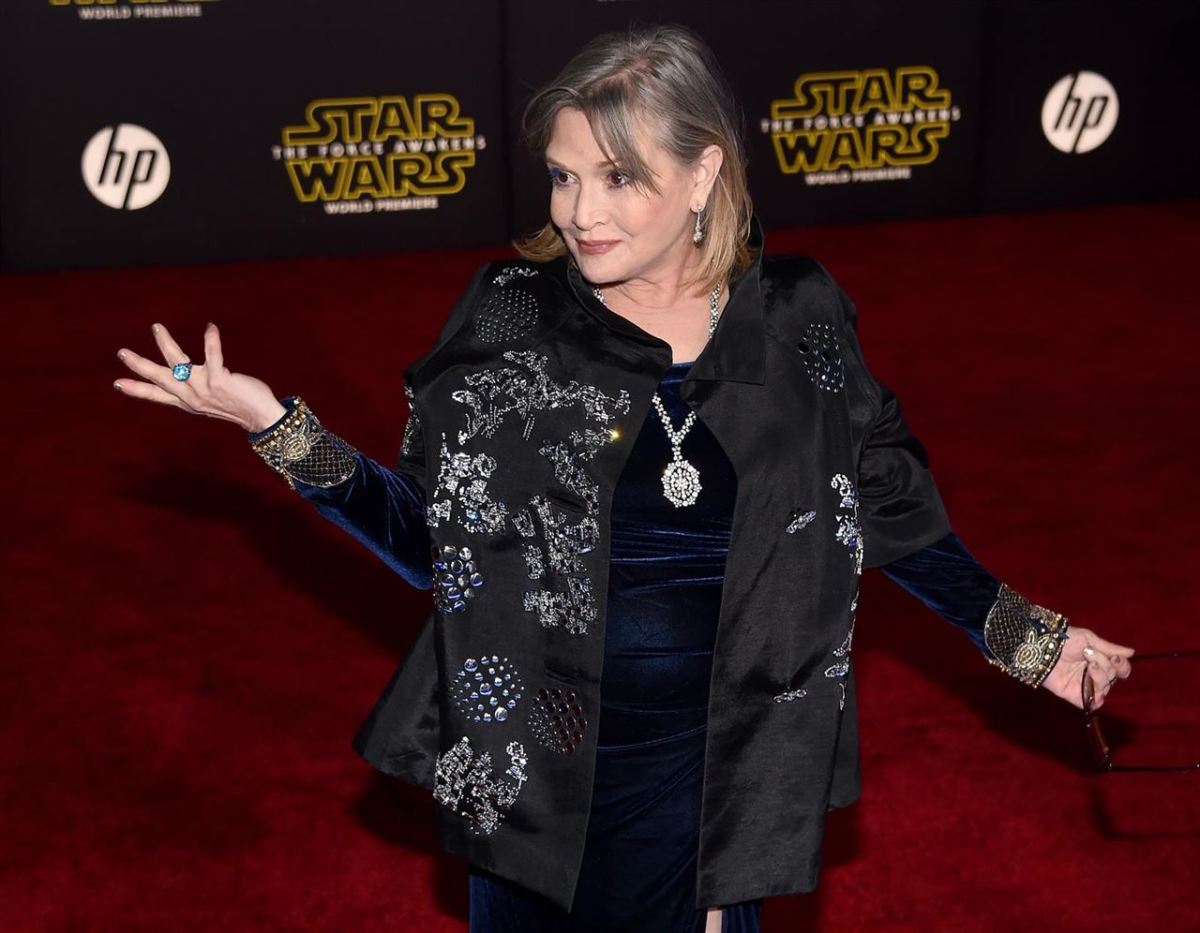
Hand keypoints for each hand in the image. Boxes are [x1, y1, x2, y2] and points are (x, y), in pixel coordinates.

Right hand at [114, 323, 285, 431]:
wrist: (261, 417)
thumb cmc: (238, 406)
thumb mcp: (209, 402)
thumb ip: (193, 391)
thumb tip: (181, 374)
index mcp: (187, 402)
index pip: (156, 396)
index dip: (136, 390)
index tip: (117, 383)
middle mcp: (191, 397)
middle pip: (159, 378)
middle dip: (139, 365)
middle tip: (122, 352)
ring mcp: (204, 389)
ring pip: (178, 363)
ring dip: (166, 344)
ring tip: (156, 328)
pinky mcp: (219, 380)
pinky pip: (212, 355)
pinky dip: (211, 340)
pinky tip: (210, 327)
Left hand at [1041, 625, 1133, 709]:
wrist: (1043, 647)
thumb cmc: (1065, 639)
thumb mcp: (1089, 639)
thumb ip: (1110, 648)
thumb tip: (1132, 652)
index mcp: (1100, 660)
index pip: (1121, 669)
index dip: (1122, 666)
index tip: (1115, 658)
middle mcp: (1094, 674)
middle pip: (1113, 678)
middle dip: (1106, 666)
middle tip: (1090, 656)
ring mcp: (1084, 685)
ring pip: (1104, 689)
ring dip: (1100, 677)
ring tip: (1089, 666)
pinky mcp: (1073, 695)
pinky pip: (1090, 704)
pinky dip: (1094, 700)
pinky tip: (1093, 691)